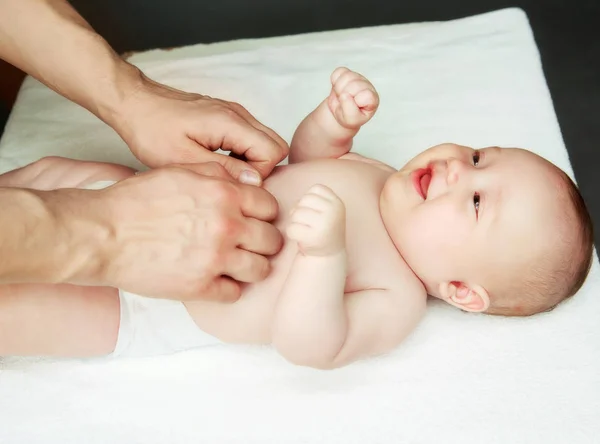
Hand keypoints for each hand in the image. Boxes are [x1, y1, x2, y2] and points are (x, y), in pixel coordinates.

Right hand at [93, 162, 282, 300]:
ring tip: (236, 264)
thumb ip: (219, 175)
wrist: (103, 234)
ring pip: (261, 269)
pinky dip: (228, 288)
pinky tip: (216, 280)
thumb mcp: (180, 171)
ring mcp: (215, 259)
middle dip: (263, 241)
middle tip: (248, 244)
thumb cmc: (137, 201)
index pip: (270, 207)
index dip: (263, 214)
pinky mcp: (200, 287)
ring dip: (251, 267)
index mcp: (224, 195)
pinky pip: (234, 293)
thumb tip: (249, 182)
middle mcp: (227, 226)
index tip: (254, 220)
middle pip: (272, 240)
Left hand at [113, 73, 288, 183]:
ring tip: (222, 170)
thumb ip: (224, 171)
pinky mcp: (226, 115)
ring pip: (265, 141)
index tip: (232, 182)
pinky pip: (250, 137)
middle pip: (276, 145)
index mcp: (230, 122)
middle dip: (261, 168)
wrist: (133, 102)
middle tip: (231, 179)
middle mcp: (238, 113)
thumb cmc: (151, 130)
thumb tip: (254, 182)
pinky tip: (218, 160)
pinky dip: (242, 152)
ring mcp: (234, 112)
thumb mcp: (183, 159)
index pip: (273, 152)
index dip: (259, 174)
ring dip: (251, 161)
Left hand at [286, 185, 345, 255]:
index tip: (315, 211)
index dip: (310, 199)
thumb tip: (296, 203)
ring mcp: (324, 225)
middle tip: (307, 222)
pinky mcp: (313, 238)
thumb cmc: (323, 228)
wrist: (329, 255)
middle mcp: (333, 213)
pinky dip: (292, 233)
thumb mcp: (328, 209)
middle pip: (304, 200)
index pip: (316, 189)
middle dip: (300, 209)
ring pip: (296, 214)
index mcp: (338, 203)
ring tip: (305, 229)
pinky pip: (291, 228)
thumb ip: (315, 198)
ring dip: (295, 221)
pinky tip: (301, 238)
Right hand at [327, 67, 378, 129]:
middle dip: (344, 96)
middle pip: (354, 85)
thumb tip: (345, 94)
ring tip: (341, 96)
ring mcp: (357, 78)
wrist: (339, 112)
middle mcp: (367, 86)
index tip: (354, 108)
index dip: (356, 102)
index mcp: (372, 98)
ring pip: (346, 77)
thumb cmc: (349, 116)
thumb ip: (350, 111)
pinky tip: (338, 89)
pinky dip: (334, 81)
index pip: (366, 95)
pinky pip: (338, 72)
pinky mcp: (347, 73)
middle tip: (345, 103)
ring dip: (339, 89)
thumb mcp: (351, 120)